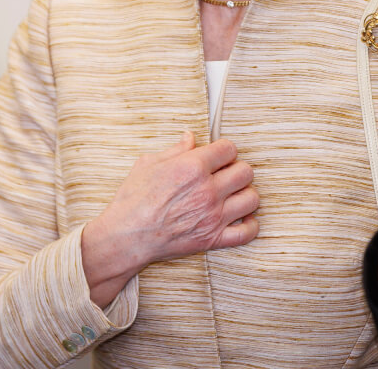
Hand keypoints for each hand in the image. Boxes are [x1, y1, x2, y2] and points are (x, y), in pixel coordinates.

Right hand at [81, 131, 258, 306]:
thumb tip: (191, 137)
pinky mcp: (213, 239)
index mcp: (192, 167)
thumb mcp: (148, 164)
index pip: (229, 149)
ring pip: (252, 199)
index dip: (224, 150)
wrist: (125, 236)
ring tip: (232, 195)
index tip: (217, 156)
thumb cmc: (132, 200)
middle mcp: (207, 190)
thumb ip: (175, 150)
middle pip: (246, 172)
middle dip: (236, 169)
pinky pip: (247, 233)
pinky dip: (250, 226)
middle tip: (225, 175)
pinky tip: (241, 218)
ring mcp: (213, 216)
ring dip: (244, 194)